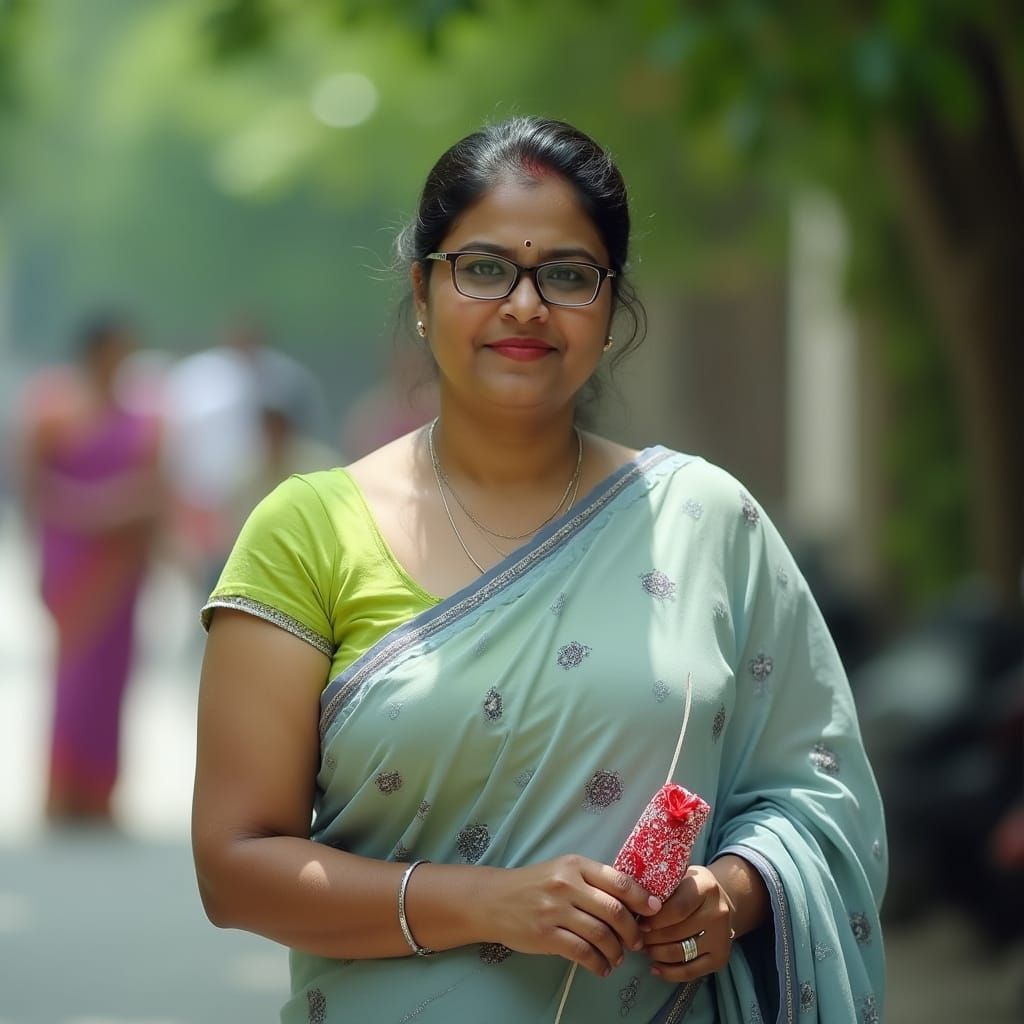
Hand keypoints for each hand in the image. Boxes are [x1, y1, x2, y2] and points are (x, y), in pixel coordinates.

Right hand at [481, 855, 662, 977]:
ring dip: (616, 950)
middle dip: (632, 930)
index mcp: (575, 865)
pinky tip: (601, 968)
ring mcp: (555, 911)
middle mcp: (567, 885)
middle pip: (614, 910)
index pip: (618, 880)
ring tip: (618, 957)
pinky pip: (581, 953)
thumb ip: (591, 880)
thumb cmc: (534, 884)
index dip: (641, 897)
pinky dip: (597, 964)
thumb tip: (631, 900)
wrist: (494, 899)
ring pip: (600, 934)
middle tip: (637, 942)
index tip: (654, 910)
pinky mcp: (546, 935)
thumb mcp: (562, 871)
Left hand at [641, 865, 735, 981]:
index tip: (639, 923)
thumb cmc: (690, 888)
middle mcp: (717, 913)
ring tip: (644, 948)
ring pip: (681, 953)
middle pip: (677, 933)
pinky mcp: (721, 958)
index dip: (654, 919)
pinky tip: (655, 968)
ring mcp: (721, 938)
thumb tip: (630, 907)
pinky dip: (669, 973)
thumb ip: (660, 889)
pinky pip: (690, 972)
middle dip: (651, 938)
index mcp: (706, 888)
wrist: (720, 900)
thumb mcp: (678, 879)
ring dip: (657, 954)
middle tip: (636, 937)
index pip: (677, 909)